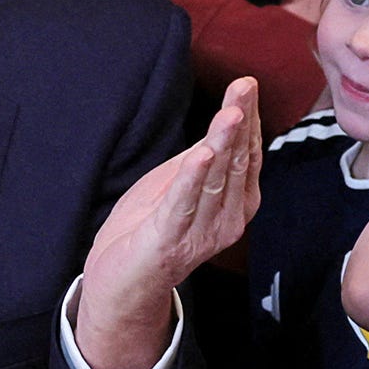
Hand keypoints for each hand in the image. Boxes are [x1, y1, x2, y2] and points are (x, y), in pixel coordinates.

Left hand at [73, 78, 261, 368]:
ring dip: (222, 143)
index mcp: (232, 203)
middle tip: (245, 86)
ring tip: (231, 113)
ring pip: (216, 178)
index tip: (247, 85)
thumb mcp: (176, 183)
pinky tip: (201, 153)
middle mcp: (227, 218)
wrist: (121, 283)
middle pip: (236, 161)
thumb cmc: (148, 229)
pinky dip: (193, 178)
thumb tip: (225, 120)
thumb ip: (201, 157)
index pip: (245, 154)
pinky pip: (184, 203)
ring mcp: (202, 231)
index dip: (247, 119)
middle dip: (240, 121)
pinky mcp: (171, 239)